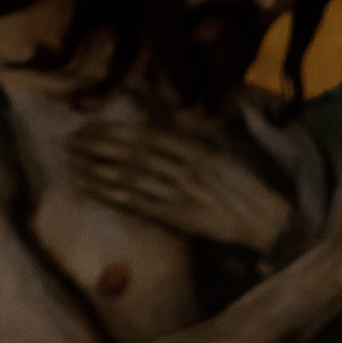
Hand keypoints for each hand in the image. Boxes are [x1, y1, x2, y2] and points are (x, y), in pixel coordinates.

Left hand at [68, 117, 297, 258]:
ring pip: (132, 178)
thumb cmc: (248, 189)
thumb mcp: (222, 150)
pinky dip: (113, 195)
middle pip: (132, 154)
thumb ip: (192, 134)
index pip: (146, 136)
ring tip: (72, 162)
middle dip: (98, 147)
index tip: (87, 126)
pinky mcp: (183, 220)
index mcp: (198, 147)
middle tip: (69, 142)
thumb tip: (166, 118)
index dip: (113, 131)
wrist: (272, 225)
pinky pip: (140, 205)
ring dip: (98, 170)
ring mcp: (184, 195)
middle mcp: (187, 168)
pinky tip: (92, 188)